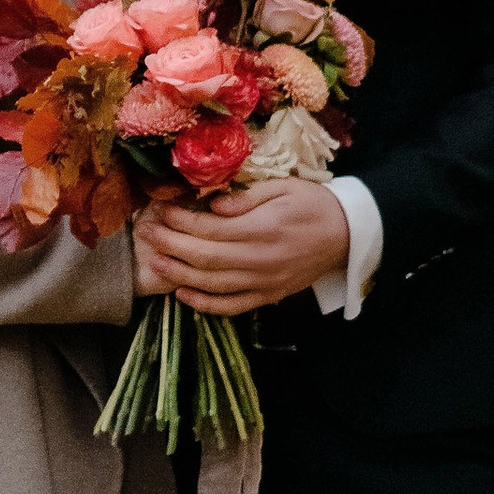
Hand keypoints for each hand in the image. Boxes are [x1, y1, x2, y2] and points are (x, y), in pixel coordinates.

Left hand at [130, 179, 351, 317]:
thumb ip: (246, 197)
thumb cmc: (313, 204)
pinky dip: (204, 305)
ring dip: (178, 274)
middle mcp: (259, 260)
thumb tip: (211, 204)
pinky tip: (183, 295)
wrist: (348, 234)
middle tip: (146, 233)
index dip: (180, 220)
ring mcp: (263, 283)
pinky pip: (231, 307)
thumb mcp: (283, 187)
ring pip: (212, 285)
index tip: (160, 209)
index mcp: (262, 229)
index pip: (209, 228)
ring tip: (154, 261)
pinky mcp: (268, 296)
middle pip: (203, 258)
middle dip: (169, 245)